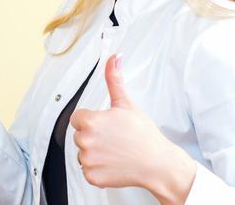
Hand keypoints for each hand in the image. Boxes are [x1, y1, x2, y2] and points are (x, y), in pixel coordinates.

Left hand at [70, 53, 196, 204]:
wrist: (157, 163)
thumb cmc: (143, 134)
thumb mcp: (126, 104)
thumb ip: (114, 80)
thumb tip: (114, 58)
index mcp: (90, 121)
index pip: (77, 118)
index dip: (92, 120)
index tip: (106, 125)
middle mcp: (85, 141)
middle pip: (79, 135)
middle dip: (93, 136)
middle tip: (114, 138)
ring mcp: (88, 160)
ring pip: (82, 153)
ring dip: (94, 152)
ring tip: (115, 150)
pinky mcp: (92, 176)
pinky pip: (87, 170)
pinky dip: (98, 168)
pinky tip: (113, 163)